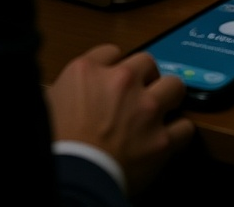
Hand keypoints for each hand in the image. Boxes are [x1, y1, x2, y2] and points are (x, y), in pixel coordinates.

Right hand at [46, 43, 193, 196]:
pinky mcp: (162, 139)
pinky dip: (178, 132)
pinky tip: (169, 137)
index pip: (111, 52)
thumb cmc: (54, 147)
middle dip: (144, 78)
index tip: (112, 81)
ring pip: (174, 85)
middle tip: (137, 95)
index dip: (112, 67)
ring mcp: (146, 109)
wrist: (70, 182)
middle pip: (146, 62)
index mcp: (88, 71)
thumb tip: (69, 90)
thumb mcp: (48, 106)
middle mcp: (122, 82)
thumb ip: (66, 89)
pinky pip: (185, 126)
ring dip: (167, 97)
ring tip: (159, 110)